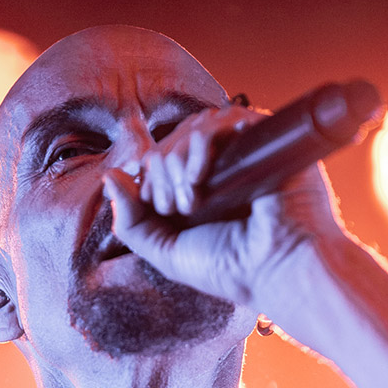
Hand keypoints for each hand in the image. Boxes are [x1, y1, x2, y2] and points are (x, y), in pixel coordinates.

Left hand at [102, 104, 344, 314]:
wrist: (277, 268)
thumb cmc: (229, 269)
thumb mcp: (166, 253)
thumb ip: (131, 222)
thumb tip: (111, 178)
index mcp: (198, 193)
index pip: (158, 163)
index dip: (149, 181)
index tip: (163, 211)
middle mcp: (219, 170)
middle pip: (170, 143)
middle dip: (162, 176)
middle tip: (180, 209)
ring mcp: (241, 152)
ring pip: (192, 129)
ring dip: (179, 162)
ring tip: (193, 200)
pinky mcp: (264, 139)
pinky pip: (224, 118)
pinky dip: (203, 142)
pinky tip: (201, 176)